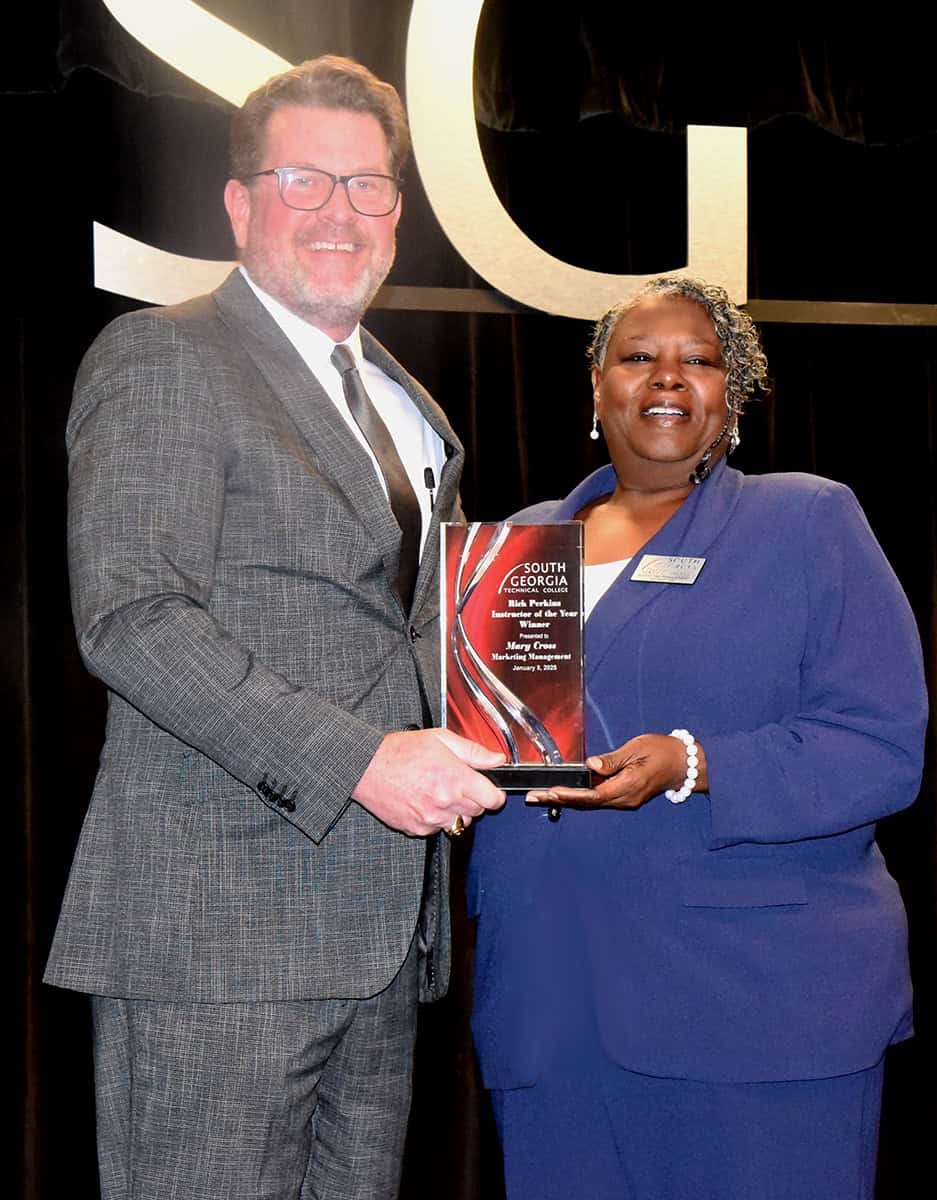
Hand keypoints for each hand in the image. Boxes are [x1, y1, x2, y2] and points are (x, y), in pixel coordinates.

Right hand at [353, 728, 506, 835]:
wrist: (367, 768)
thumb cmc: (401, 751)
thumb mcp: (440, 739)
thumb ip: (473, 752)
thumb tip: (497, 759)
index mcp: (454, 779)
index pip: (492, 799)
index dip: (494, 794)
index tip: (490, 790)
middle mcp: (444, 802)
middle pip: (478, 811)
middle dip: (473, 799)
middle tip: (457, 783)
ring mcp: (431, 819)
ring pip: (459, 822)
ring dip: (455, 811)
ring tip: (438, 792)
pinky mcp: (418, 829)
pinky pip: (438, 829)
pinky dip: (436, 818)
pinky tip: (424, 801)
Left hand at [525, 733, 706, 811]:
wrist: (685, 764)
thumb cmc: (662, 751)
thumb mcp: (637, 748)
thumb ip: (613, 759)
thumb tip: (591, 765)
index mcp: (628, 787)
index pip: (593, 795)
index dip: (571, 795)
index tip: (551, 792)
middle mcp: (625, 799)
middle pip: (587, 803)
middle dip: (560, 800)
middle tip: (534, 797)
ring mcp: (625, 800)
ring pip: (591, 803)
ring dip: (567, 800)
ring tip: (543, 795)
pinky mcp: (625, 797)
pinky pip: (599, 799)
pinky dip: (580, 797)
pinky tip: (565, 793)